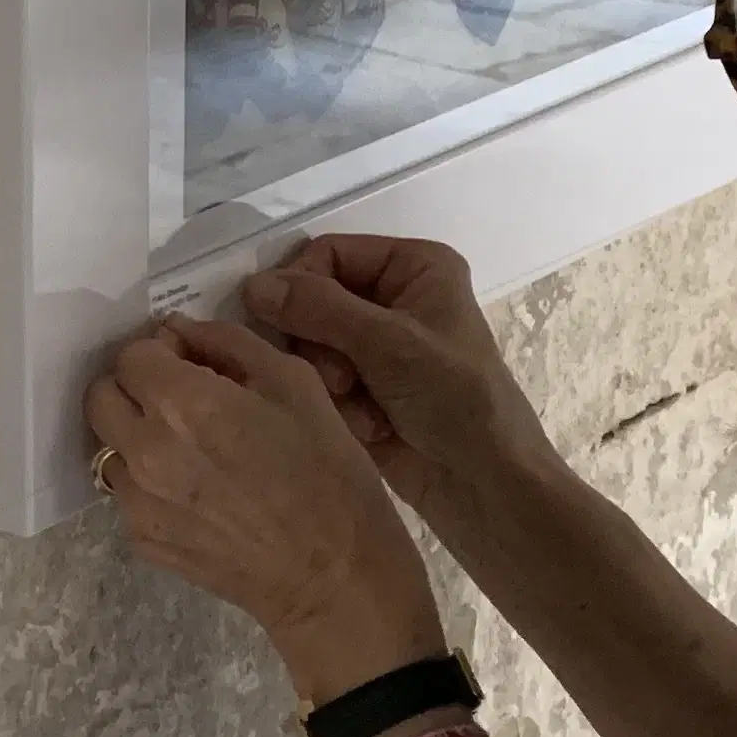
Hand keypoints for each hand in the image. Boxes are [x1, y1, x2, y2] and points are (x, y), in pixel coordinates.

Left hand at [84, 316, 444, 702]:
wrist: (333, 578)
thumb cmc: (328, 473)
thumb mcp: (296, 384)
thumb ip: (229, 344)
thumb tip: (183, 333)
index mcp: (181, 404)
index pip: (132, 354)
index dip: (162, 352)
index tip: (190, 363)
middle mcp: (144, 450)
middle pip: (102, 397)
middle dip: (136, 388)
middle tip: (181, 400)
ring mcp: (137, 502)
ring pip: (109, 448)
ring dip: (138, 438)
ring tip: (193, 453)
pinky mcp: (142, 541)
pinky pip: (129, 495)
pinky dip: (152, 485)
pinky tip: (201, 495)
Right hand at [241, 237, 570, 545]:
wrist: (485, 483)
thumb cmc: (455, 397)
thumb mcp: (389, 343)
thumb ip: (319, 309)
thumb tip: (251, 285)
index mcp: (414, 267)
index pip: (329, 253)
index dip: (302, 285)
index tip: (286, 324)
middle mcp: (394, 299)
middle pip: (313, 301)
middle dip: (321, 345)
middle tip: (342, 378)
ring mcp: (378, 347)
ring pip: (311, 347)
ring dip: (331, 381)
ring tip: (365, 407)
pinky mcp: (366, 390)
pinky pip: (322, 383)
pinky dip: (341, 407)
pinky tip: (372, 428)